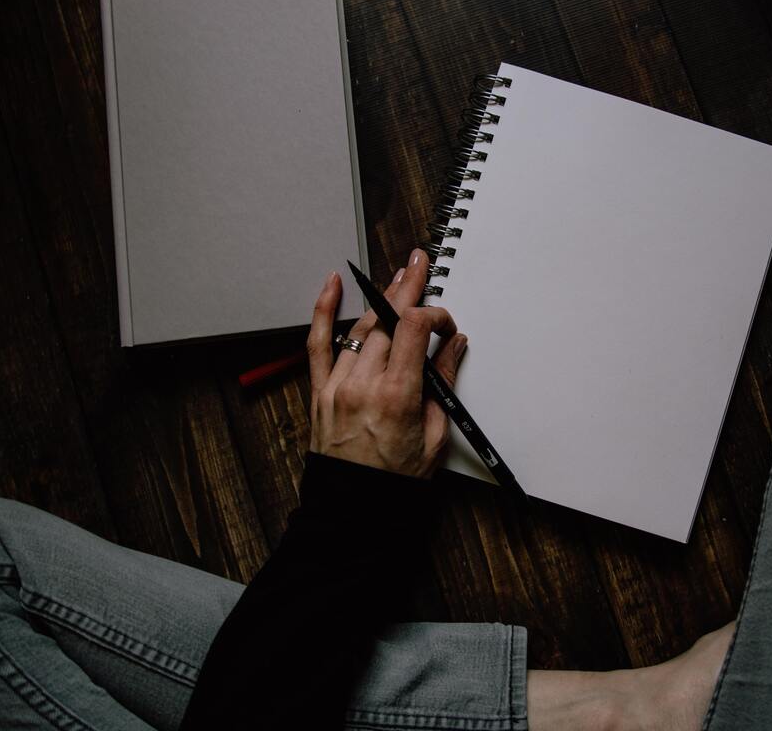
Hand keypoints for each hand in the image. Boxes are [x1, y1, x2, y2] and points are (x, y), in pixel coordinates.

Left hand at [306, 249, 466, 477]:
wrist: (355, 506)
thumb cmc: (396, 480)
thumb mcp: (436, 434)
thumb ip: (443, 383)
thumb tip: (453, 346)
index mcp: (397, 396)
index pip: (414, 329)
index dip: (434, 316)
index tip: (446, 326)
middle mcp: (364, 384)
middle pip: (387, 320)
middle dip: (407, 291)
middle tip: (420, 266)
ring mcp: (338, 385)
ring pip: (361, 328)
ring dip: (381, 299)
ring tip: (397, 278)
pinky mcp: (320, 391)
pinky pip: (318, 343)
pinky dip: (324, 311)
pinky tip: (332, 285)